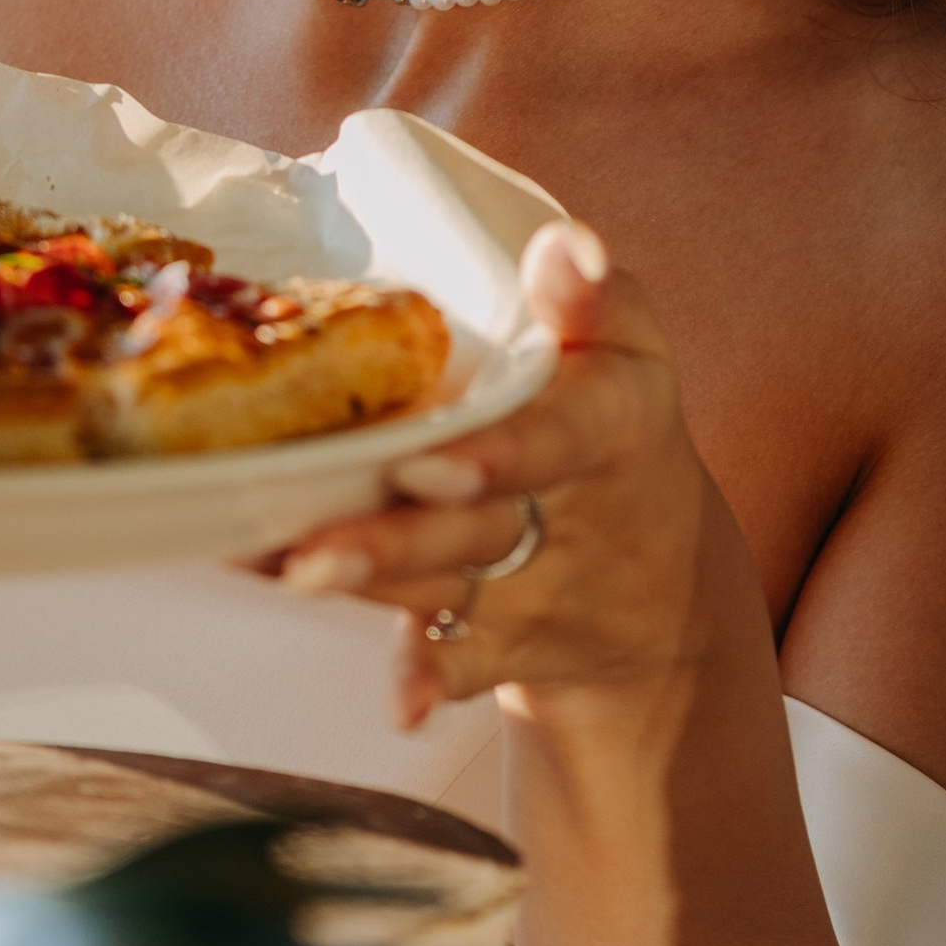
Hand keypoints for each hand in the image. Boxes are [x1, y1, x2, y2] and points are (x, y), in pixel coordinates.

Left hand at [271, 221, 749, 734]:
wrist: (661, 570)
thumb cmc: (613, 414)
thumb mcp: (626, 347)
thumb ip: (589, 295)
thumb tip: (570, 243)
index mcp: (603, 427)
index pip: (552, 442)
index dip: (495, 457)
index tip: (428, 464)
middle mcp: (566, 515)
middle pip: (474, 529)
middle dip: (396, 543)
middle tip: (313, 552)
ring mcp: (531, 584)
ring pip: (445, 586)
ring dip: (369, 587)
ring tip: (284, 573)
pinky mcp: (503, 638)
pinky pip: (464, 659)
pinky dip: (431, 680)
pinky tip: (397, 703)